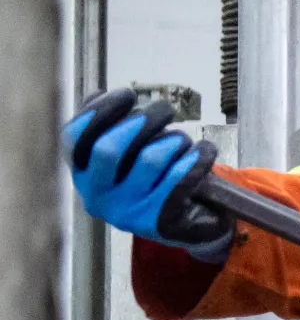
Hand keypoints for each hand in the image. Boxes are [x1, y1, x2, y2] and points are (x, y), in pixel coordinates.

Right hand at [65, 88, 232, 258]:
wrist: (190, 225)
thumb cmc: (155, 180)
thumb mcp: (127, 154)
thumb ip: (109, 125)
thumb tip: (98, 95)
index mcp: (83, 176)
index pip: (74, 139)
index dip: (99, 111)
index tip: (126, 94)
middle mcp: (98, 197)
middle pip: (108, 148)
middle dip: (141, 121)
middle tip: (164, 110)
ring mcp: (128, 213)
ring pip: (149, 159)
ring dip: (173, 139)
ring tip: (183, 140)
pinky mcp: (160, 222)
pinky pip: (180, 178)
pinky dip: (197, 157)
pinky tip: (205, 150)